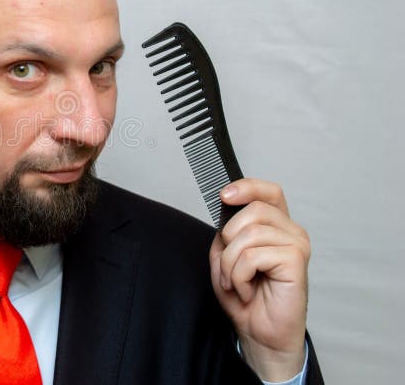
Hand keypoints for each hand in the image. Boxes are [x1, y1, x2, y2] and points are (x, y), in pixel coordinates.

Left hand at [209, 178, 310, 381]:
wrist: (260, 333)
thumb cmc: (246, 296)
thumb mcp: (225, 257)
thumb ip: (226, 232)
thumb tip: (227, 210)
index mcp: (276, 226)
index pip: (268, 191)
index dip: (247, 187)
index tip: (224, 195)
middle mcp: (290, 231)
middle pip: (252, 211)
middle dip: (228, 240)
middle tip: (228, 268)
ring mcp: (296, 244)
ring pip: (247, 235)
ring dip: (230, 264)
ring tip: (236, 282)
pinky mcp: (296, 260)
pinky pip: (252, 256)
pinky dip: (239, 276)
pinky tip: (247, 290)